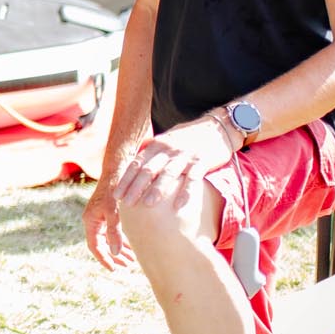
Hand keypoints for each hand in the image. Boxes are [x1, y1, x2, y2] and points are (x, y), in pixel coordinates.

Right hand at [82, 180, 132, 269]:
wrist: (117, 170)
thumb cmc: (114, 190)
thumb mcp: (114, 212)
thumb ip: (114, 233)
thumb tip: (116, 253)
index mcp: (90, 220)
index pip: (95, 246)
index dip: (104, 258)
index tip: (114, 269)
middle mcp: (93, 219)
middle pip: (101, 244)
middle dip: (114, 256)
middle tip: (127, 265)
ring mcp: (100, 216)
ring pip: (108, 238)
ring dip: (119, 249)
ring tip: (132, 259)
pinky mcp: (108, 212)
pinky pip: (112, 231)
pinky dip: (121, 239)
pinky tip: (132, 245)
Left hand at [110, 117, 237, 212]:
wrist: (218, 126)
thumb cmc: (189, 137)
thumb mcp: (167, 141)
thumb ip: (151, 153)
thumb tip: (133, 168)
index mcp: (156, 145)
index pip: (136, 163)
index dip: (126, 180)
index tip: (116, 196)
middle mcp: (168, 149)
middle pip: (148, 169)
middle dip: (136, 187)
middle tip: (127, 204)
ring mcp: (185, 155)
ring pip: (168, 173)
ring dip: (157, 190)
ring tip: (148, 205)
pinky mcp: (203, 161)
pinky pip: (193, 178)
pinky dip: (186, 192)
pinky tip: (179, 206)